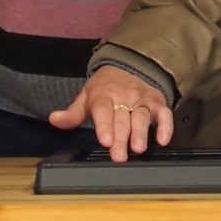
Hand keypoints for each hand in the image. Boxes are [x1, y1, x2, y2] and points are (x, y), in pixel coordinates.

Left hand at [48, 65, 174, 162]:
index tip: (105, 140)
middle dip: (121, 137)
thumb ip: (73, 112)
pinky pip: (164, 113)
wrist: (129, 64)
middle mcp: (124, 98)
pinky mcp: (157, 103)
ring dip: (141, 133)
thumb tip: (54, 119)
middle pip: (122, 119)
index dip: (105, 126)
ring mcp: (142, 100)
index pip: (103, 111)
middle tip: (119, 156)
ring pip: (142, 117)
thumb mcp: (86, 96)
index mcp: (104, 96)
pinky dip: (166, 126)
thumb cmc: (105, 87)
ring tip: (138, 148)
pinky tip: (164, 139)